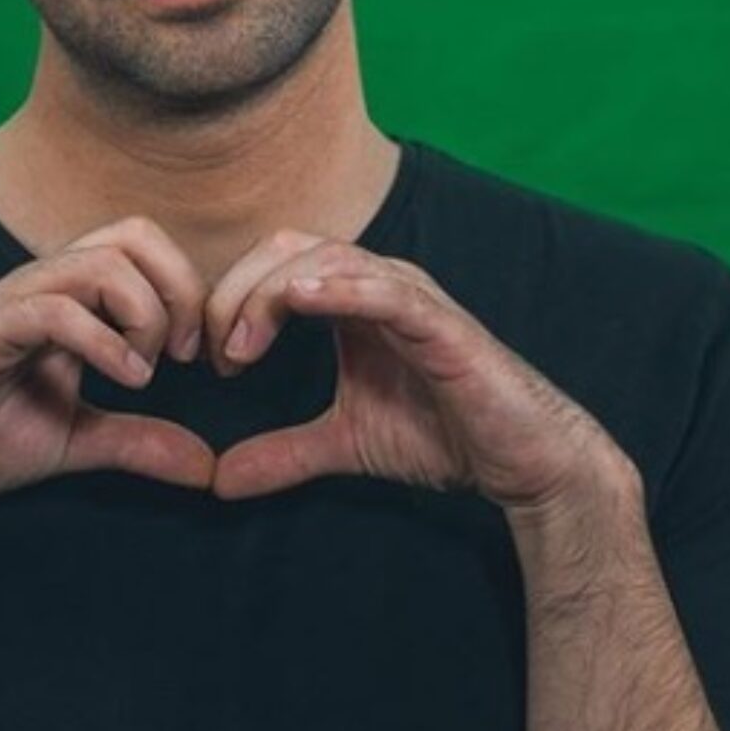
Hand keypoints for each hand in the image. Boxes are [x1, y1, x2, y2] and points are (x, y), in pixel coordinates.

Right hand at [0, 218, 214, 520]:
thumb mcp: (79, 440)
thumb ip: (140, 441)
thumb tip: (208, 467)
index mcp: (69, 295)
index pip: (145, 244)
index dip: (187, 290)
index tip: (197, 356)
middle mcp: (44, 283)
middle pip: (134, 233)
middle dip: (178, 290)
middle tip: (184, 354)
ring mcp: (14, 301)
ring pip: (101, 262)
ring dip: (145, 315)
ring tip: (147, 371)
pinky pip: (56, 310)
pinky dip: (104, 343)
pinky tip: (126, 381)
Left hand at [203, 232, 635, 509]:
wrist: (522, 462)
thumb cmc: (443, 435)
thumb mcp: (344, 443)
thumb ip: (284, 453)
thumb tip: (216, 480)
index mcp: (352, 300)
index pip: (276, 266)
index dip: (230, 299)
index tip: (207, 357)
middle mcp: (379, 283)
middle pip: (289, 250)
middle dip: (238, 290)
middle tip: (212, 351)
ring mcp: (412, 296)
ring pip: (329, 259)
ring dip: (273, 293)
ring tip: (241, 344)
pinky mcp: (441, 324)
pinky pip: (386, 289)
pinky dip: (341, 287)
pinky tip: (301, 300)